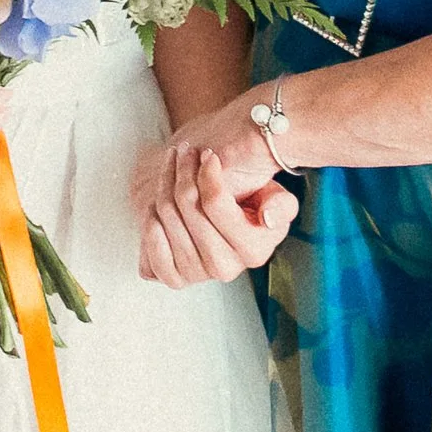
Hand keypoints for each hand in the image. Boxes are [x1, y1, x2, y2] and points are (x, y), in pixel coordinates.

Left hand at [133, 124, 296, 286]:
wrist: (226, 227)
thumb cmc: (254, 207)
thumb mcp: (278, 200)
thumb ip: (280, 204)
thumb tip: (267, 217)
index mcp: (254, 251)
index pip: (216, 202)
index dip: (207, 173)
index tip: (207, 154)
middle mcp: (226, 268)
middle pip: (188, 207)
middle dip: (183, 171)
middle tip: (185, 152)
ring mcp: (198, 275)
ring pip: (167, 218)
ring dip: (164, 185)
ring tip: (172, 166)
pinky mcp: (175, 279)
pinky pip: (152, 248)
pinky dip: (150, 223)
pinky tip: (157, 204)